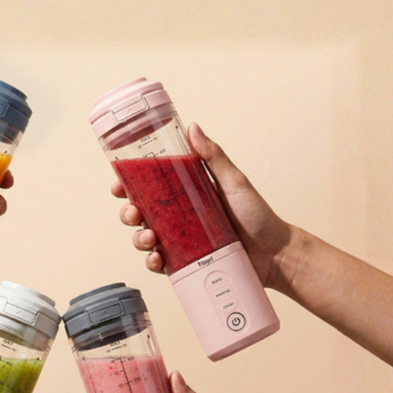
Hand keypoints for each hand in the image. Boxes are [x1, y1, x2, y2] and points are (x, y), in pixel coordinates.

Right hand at [114, 122, 290, 287]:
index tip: (118, 184)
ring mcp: (180, 242)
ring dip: (138, 239)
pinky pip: (160, 264)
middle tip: (132, 212)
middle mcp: (179, 218)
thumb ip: (212, 156)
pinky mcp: (186, 264)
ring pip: (145, 240)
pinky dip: (152, 262)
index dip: (128, 186)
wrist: (274, 253)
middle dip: (128, 214)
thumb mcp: (233, 181)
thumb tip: (192, 128)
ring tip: (148, 238)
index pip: (149, 188)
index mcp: (184, 195)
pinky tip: (157, 259)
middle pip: (140, 214)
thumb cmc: (257, 215)